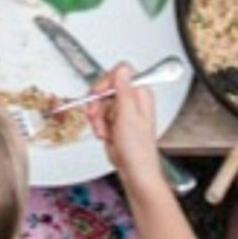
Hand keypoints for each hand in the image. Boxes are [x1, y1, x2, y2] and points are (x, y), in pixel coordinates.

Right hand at [83, 65, 160, 184]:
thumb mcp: (128, 116)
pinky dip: (98, 125)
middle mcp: (132, 99)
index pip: (119, 72)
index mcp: (140, 93)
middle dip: (98, 103)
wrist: (134, 170)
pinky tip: (105, 135)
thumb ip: (124, 90)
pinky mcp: (114, 120)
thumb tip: (123, 68)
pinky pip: (98, 115)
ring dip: (97, 118)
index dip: (106, 82)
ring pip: (99, 102)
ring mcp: (122, 110)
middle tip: (97, 115)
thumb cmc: (137, 149)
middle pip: (106, 87)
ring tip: (105, 131)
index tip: (100, 94)